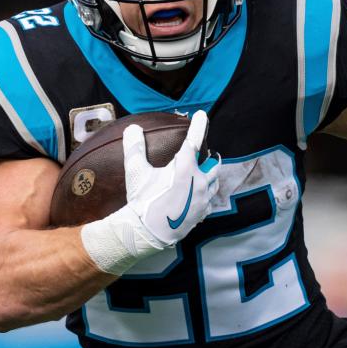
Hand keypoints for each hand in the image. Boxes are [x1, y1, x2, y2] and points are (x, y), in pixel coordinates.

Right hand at [116, 110, 219, 249]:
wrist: (147, 233)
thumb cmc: (143, 201)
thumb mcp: (136, 172)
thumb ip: (135, 148)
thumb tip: (132, 128)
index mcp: (185, 168)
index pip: (194, 140)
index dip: (199, 125)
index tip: (202, 114)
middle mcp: (199, 181)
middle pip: (211, 164)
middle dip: (208, 158)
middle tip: (203, 155)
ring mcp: (203, 199)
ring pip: (214, 183)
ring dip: (210, 176)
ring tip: (205, 174)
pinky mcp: (202, 213)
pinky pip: (209, 201)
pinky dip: (205, 196)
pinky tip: (200, 197)